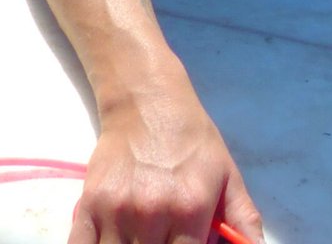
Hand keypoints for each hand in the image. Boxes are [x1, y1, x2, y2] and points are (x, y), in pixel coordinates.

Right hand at [69, 89, 263, 243]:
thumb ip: (243, 219)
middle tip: (165, 239)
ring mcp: (116, 212)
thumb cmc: (192, 141)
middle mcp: (152, 213)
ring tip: (145, 237)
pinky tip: (113, 243)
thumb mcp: (228, 175)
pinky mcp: (87, 206)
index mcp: (191, 208)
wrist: (147, 103)